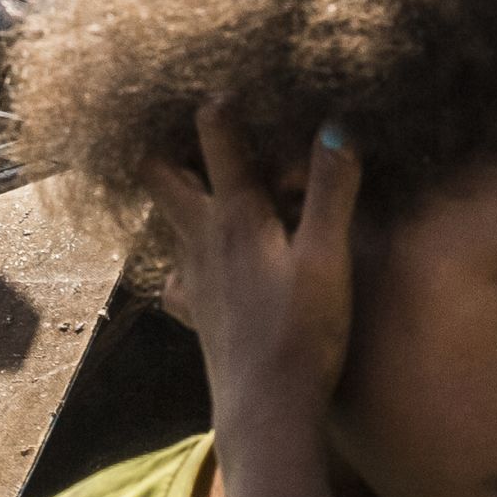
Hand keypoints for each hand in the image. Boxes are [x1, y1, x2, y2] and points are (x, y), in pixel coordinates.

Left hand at [142, 102, 360, 431]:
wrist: (267, 412)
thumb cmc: (301, 334)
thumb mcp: (327, 257)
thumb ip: (333, 189)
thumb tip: (336, 124)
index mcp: (234, 215)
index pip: (215, 137)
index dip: (221, 103)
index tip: (233, 84)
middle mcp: (201, 239)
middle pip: (159, 176)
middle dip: (167, 146)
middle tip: (189, 131)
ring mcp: (192, 279)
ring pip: (168, 221)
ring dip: (180, 197)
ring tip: (203, 184)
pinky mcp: (196, 314)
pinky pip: (178, 277)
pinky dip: (188, 261)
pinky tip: (206, 268)